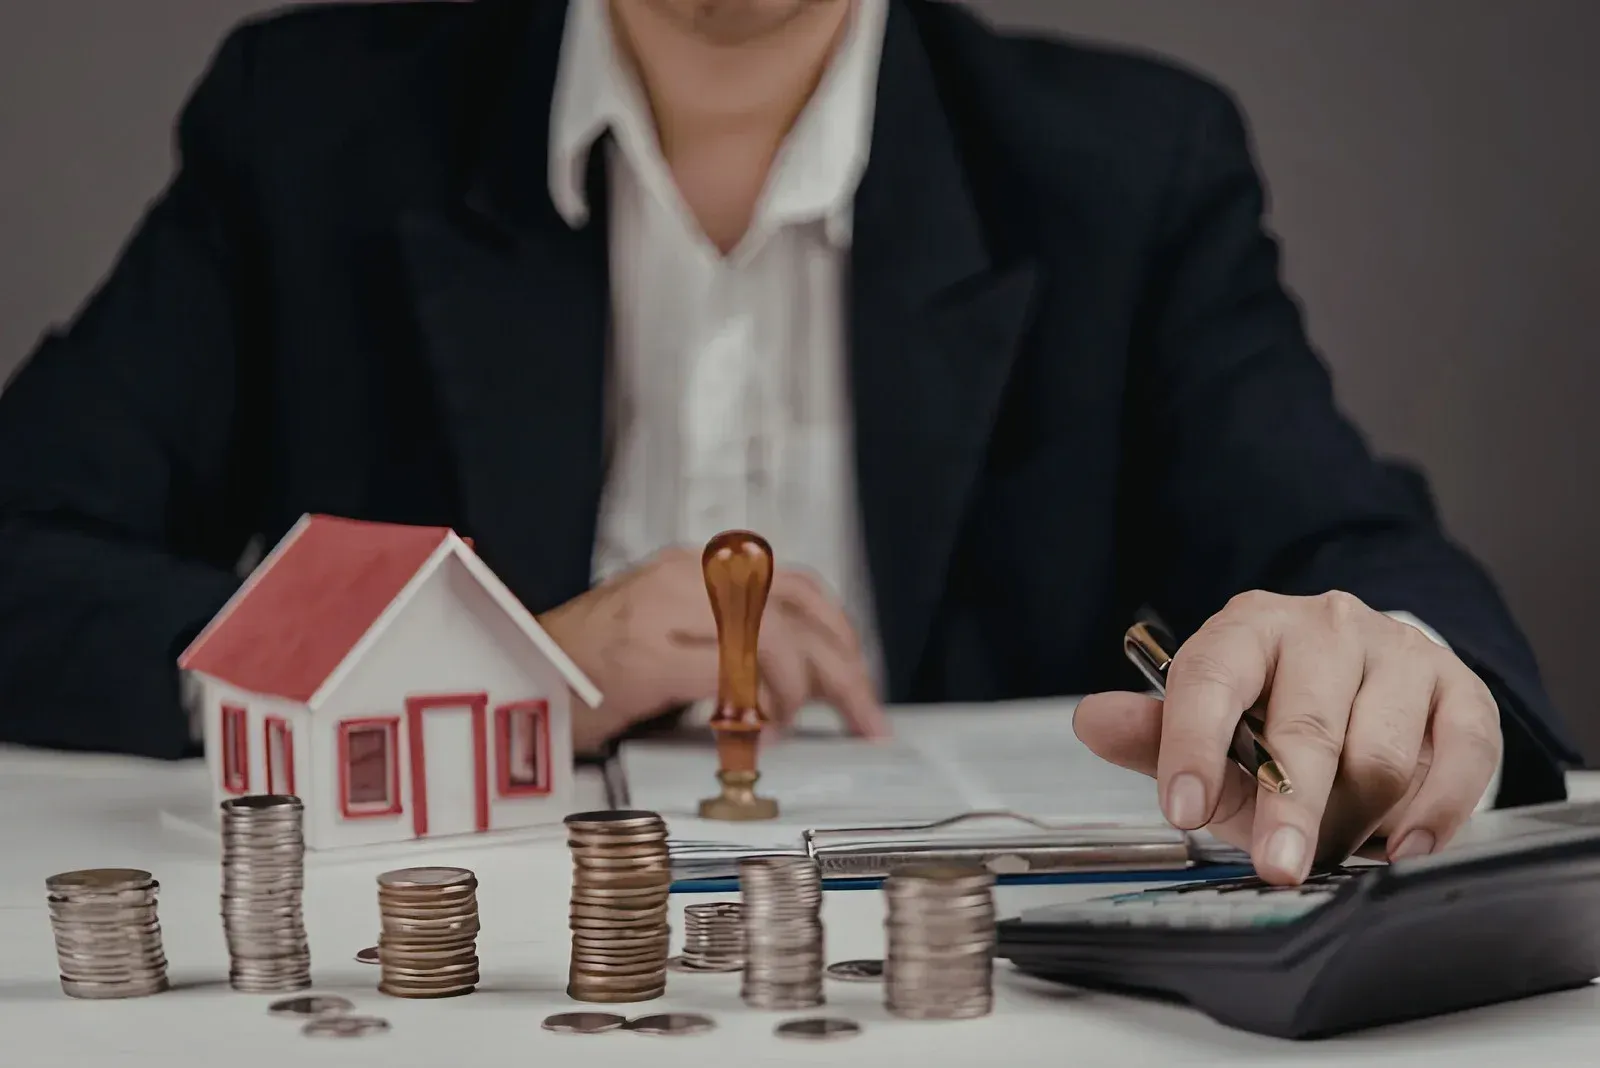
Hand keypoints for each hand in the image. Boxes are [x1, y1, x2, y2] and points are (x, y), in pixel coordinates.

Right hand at [539, 547, 888, 752]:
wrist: (514, 672)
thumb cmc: (588, 664)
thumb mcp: (672, 632)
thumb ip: (732, 639)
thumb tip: (803, 676)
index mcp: (698, 567)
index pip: (800, 591)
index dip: (842, 640)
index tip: (861, 685)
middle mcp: (687, 577)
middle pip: (800, 614)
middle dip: (843, 672)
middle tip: (863, 718)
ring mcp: (664, 611)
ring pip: (774, 640)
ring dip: (797, 692)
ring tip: (787, 726)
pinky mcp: (645, 654)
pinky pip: (729, 677)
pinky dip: (754, 709)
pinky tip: (752, 731)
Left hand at [1074, 591, 1501, 883]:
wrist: (1361, 685)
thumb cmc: (1273, 717)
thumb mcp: (1207, 730)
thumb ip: (1151, 735)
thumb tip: (1093, 720)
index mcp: (1248, 628)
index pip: (1212, 678)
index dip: (1193, 745)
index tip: (1181, 808)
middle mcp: (1325, 626)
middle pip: (1308, 725)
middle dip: (1289, 806)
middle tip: (1277, 866)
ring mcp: (1398, 652)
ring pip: (1382, 753)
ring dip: (1355, 819)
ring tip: (1331, 846)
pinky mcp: (1461, 689)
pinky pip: (1462, 757)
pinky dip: (1433, 813)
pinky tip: (1401, 846)